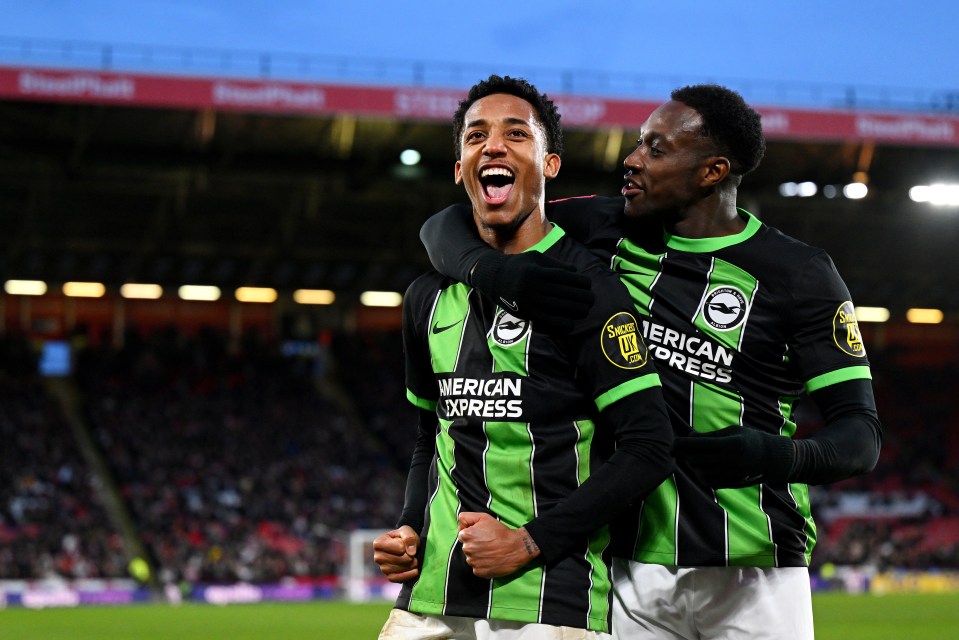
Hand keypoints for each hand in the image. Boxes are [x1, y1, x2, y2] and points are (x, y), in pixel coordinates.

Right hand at [372, 525, 419, 582]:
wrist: (405, 547)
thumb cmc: (404, 538)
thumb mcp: (407, 531)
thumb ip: (409, 537)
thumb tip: (411, 553)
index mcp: (378, 543)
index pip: (399, 548)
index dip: (406, 546)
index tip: (406, 544)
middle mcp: (377, 557)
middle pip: (398, 560)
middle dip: (410, 557)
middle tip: (414, 555)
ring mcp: (382, 568)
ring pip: (398, 570)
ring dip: (410, 566)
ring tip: (415, 561)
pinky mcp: (388, 576)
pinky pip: (398, 579)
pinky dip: (408, 575)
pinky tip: (415, 571)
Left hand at [457, 512, 539, 578]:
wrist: (516, 547)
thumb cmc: (500, 532)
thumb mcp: (483, 517)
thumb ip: (466, 518)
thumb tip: (459, 528)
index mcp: (466, 535)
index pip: (462, 535)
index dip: (472, 534)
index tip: (482, 535)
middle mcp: (467, 549)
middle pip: (466, 547)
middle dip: (474, 545)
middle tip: (488, 543)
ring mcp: (472, 562)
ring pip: (471, 558)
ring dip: (478, 556)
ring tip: (490, 552)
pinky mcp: (478, 572)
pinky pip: (476, 568)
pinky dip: (482, 565)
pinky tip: (491, 560)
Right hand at [469, 251, 593, 333]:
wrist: (493, 278)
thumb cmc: (519, 266)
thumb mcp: (535, 258)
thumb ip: (556, 264)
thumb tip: (576, 272)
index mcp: (538, 271)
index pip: (565, 277)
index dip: (580, 282)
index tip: (589, 284)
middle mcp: (534, 286)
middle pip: (565, 293)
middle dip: (582, 297)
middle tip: (592, 299)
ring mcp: (530, 301)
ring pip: (559, 308)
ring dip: (576, 311)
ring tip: (585, 310)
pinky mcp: (527, 314)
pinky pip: (548, 321)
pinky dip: (562, 323)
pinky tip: (572, 323)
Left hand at [672, 426, 795, 487]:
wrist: (771, 458)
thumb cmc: (748, 439)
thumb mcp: (731, 431)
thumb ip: (709, 435)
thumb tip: (688, 435)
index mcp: (728, 444)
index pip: (697, 444)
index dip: (680, 444)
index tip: (672, 443)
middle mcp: (728, 460)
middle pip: (695, 458)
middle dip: (685, 453)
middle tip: (682, 448)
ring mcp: (729, 473)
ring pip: (699, 471)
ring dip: (691, 463)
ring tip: (693, 456)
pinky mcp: (729, 483)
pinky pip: (707, 481)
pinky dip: (699, 473)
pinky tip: (701, 466)